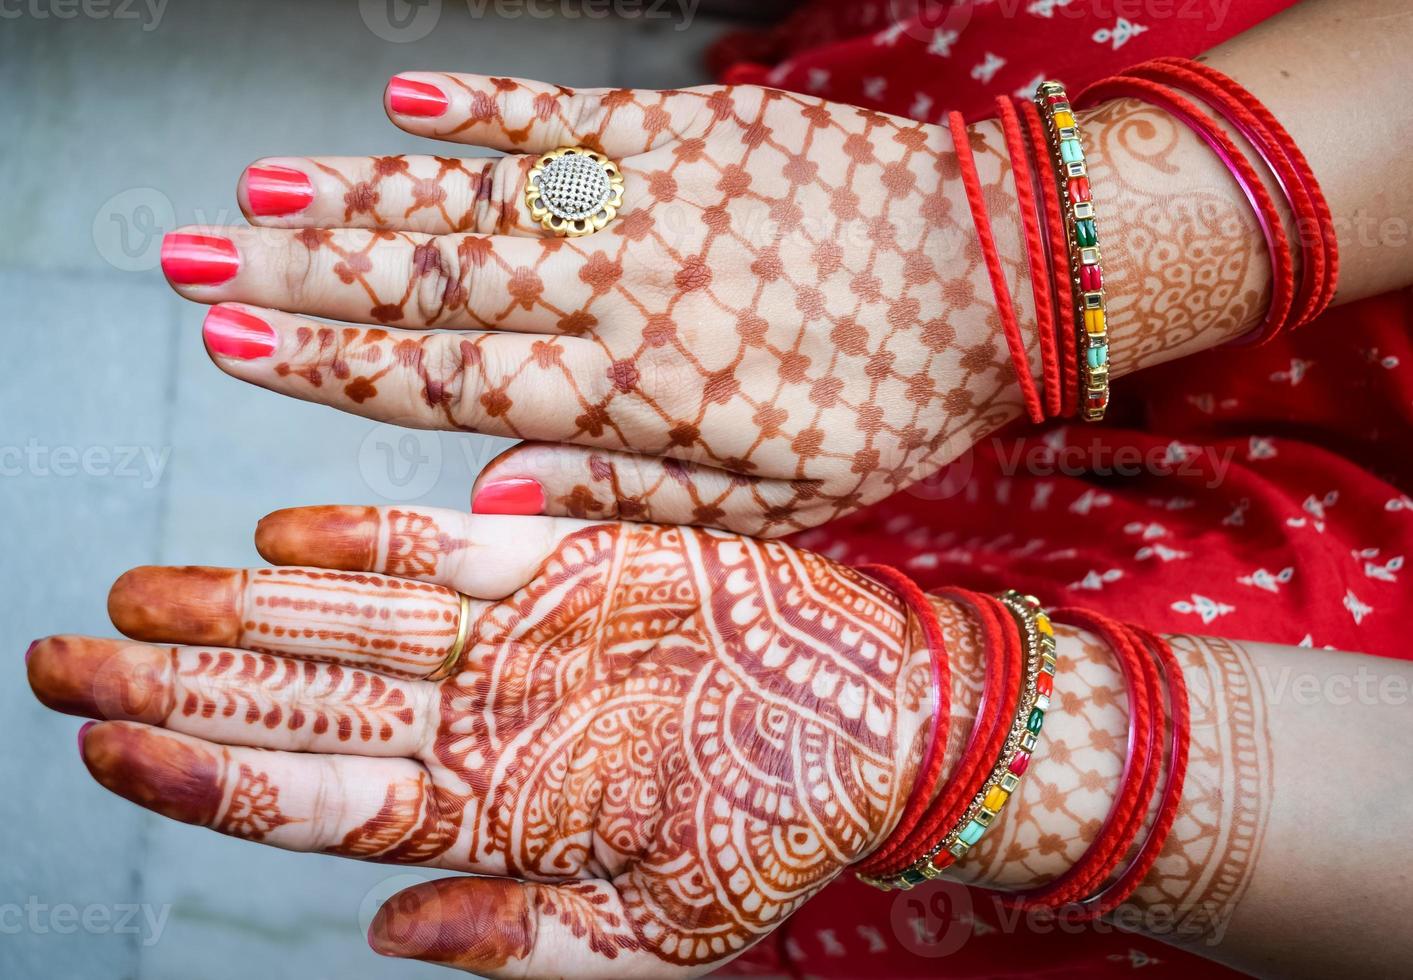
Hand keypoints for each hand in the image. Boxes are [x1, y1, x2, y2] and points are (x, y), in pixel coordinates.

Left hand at [28, 510, 932, 975]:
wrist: (878, 716)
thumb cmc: (784, 828)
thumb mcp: (671, 929)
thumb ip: (528, 940)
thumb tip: (387, 936)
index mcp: (497, 815)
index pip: (320, 797)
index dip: (210, 774)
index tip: (108, 748)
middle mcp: (484, 719)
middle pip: (302, 706)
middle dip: (175, 689)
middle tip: (58, 663)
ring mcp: (515, 637)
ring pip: (347, 625)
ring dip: (237, 611)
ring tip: (131, 599)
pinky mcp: (564, 562)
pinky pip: (443, 551)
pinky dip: (361, 545)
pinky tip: (273, 543)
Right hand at [166, 74, 1022, 535]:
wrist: (1001, 274)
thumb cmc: (890, 404)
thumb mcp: (775, 504)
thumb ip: (624, 503)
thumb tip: (482, 498)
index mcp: (636, 392)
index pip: (445, 377)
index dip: (327, 363)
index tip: (229, 343)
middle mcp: (621, 285)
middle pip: (427, 278)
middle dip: (294, 271)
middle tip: (183, 259)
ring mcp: (650, 195)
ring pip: (471, 194)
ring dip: (353, 190)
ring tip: (250, 188)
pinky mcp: (690, 129)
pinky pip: (561, 114)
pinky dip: (477, 108)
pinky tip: (399, 104)